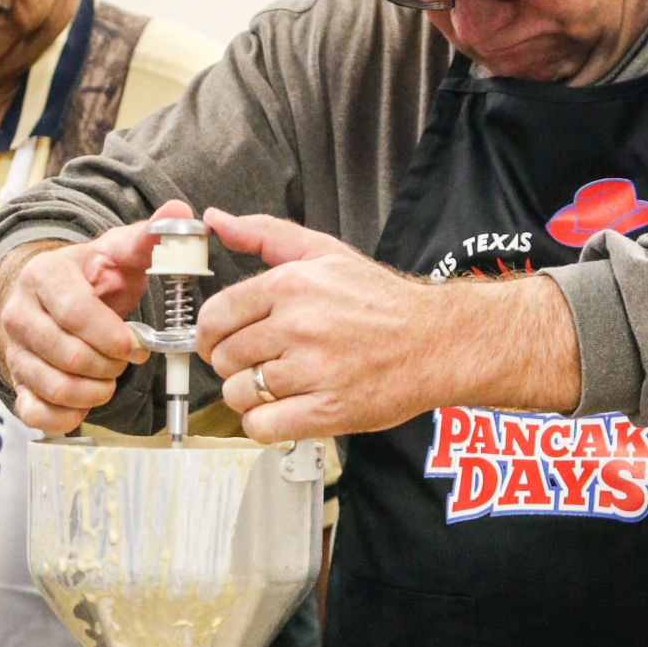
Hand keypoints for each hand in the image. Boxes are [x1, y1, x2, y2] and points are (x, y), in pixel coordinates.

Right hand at [0, 199, 193, 432]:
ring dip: (96, 390)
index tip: (138, 345)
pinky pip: (36, 413)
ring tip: (110, 375)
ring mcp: (14, 351)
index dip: (115, 337)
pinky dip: (68, 415)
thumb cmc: (94, 277)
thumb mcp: (119, 253)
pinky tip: (87, 400)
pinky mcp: (16, 383)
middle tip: (126, 359)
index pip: (77, 314)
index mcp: (44, 277)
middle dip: (111, 364)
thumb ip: (149, 237)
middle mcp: (19, 314)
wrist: (52, 299)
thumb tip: (180, 212)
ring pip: (56, 387)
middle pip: (69, 355)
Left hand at [197, 207, 581, 442]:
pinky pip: (264, 426)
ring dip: (250, 395)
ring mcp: (313, 371)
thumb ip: (264, 234)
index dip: (210, 335)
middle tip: (256, 364)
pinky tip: (282, 411)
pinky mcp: (328, 410)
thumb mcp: (324, 252)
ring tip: (274, 387)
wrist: (437, 340)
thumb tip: (216, 219)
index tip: (220, 343)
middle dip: (233, 365)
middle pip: (224, 358)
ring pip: (240, 394)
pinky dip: (263, 424)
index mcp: (291, 286)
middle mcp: (299, 326)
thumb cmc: (381, 300)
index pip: (215, 316)